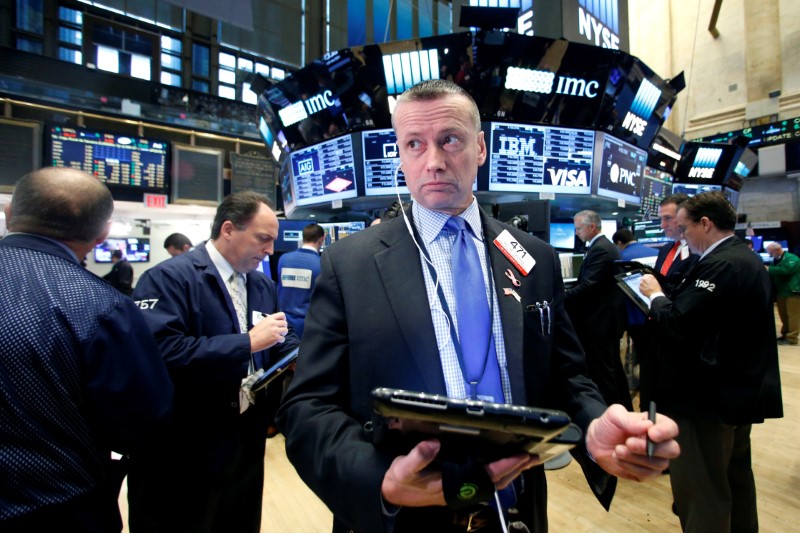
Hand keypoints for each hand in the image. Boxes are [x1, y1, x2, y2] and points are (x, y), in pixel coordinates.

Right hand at [249, 312, 288, 351]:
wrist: (251, 340)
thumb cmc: (255, 332)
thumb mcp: (262, 322)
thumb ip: (270, 321)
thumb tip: (277, 321)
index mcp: (270, 318)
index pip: (282, 314)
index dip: (283, 319)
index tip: (281, 323)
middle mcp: (273, 323)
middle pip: (285, 323)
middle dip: (283, 327)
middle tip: (280, 331)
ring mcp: (275, 330)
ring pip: (285, 330)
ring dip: (283, 334)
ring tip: (279, 335)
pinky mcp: (276, 338)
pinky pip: (283, 338)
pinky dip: (280, 340)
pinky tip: (276, 341)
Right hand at [380, 440, 538, 506]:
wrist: (392, 495)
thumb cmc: (400, 480)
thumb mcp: (404, 468)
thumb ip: (418, 456)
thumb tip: (434, 443)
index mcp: (452, 484)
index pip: (485, 475)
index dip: (504, 465)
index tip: (520, 456)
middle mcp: (461, 489)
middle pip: (496, 481)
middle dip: (516, 469)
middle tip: (534, 456)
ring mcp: (462, 490)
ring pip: (494, 483)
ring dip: (512, 472)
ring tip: (527, 461)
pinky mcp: (460, 486)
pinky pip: (486, 481)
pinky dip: (500, 473)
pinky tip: (506, 466)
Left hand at [586, 404, 679, 481]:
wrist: (597, 442)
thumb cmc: (609, 426)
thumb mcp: (614, 415)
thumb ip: (629, 419)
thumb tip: (648, 425)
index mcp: (655, 425)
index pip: (671, 428)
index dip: (665, 432)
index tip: (651, 433)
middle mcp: (659, 443)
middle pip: (672, 449)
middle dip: (649, 448)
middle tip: (629, 443)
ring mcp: (654, 459)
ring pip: (658, 464)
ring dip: (635, 458)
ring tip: (618, 450)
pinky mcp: (645, 473)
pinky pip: (646, 475)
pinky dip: (629, 467)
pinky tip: (618, 458)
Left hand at [639, 274, 662, 297]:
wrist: (655, 294)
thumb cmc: (656, 288)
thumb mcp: (655, 281)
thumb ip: (650, 278)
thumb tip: (648, 278)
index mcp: (647, 277)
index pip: (645, 275)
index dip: (647, 278)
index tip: (647, 280)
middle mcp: (643, 279)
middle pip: (642, 279)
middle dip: (644, 282)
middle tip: (648, 285)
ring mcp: (641, 284)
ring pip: (641, 284)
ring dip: (643, 285)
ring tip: (648, 288)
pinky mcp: (639, 288)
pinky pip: (640, 288)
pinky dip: (643, 289)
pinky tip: (646, 290)